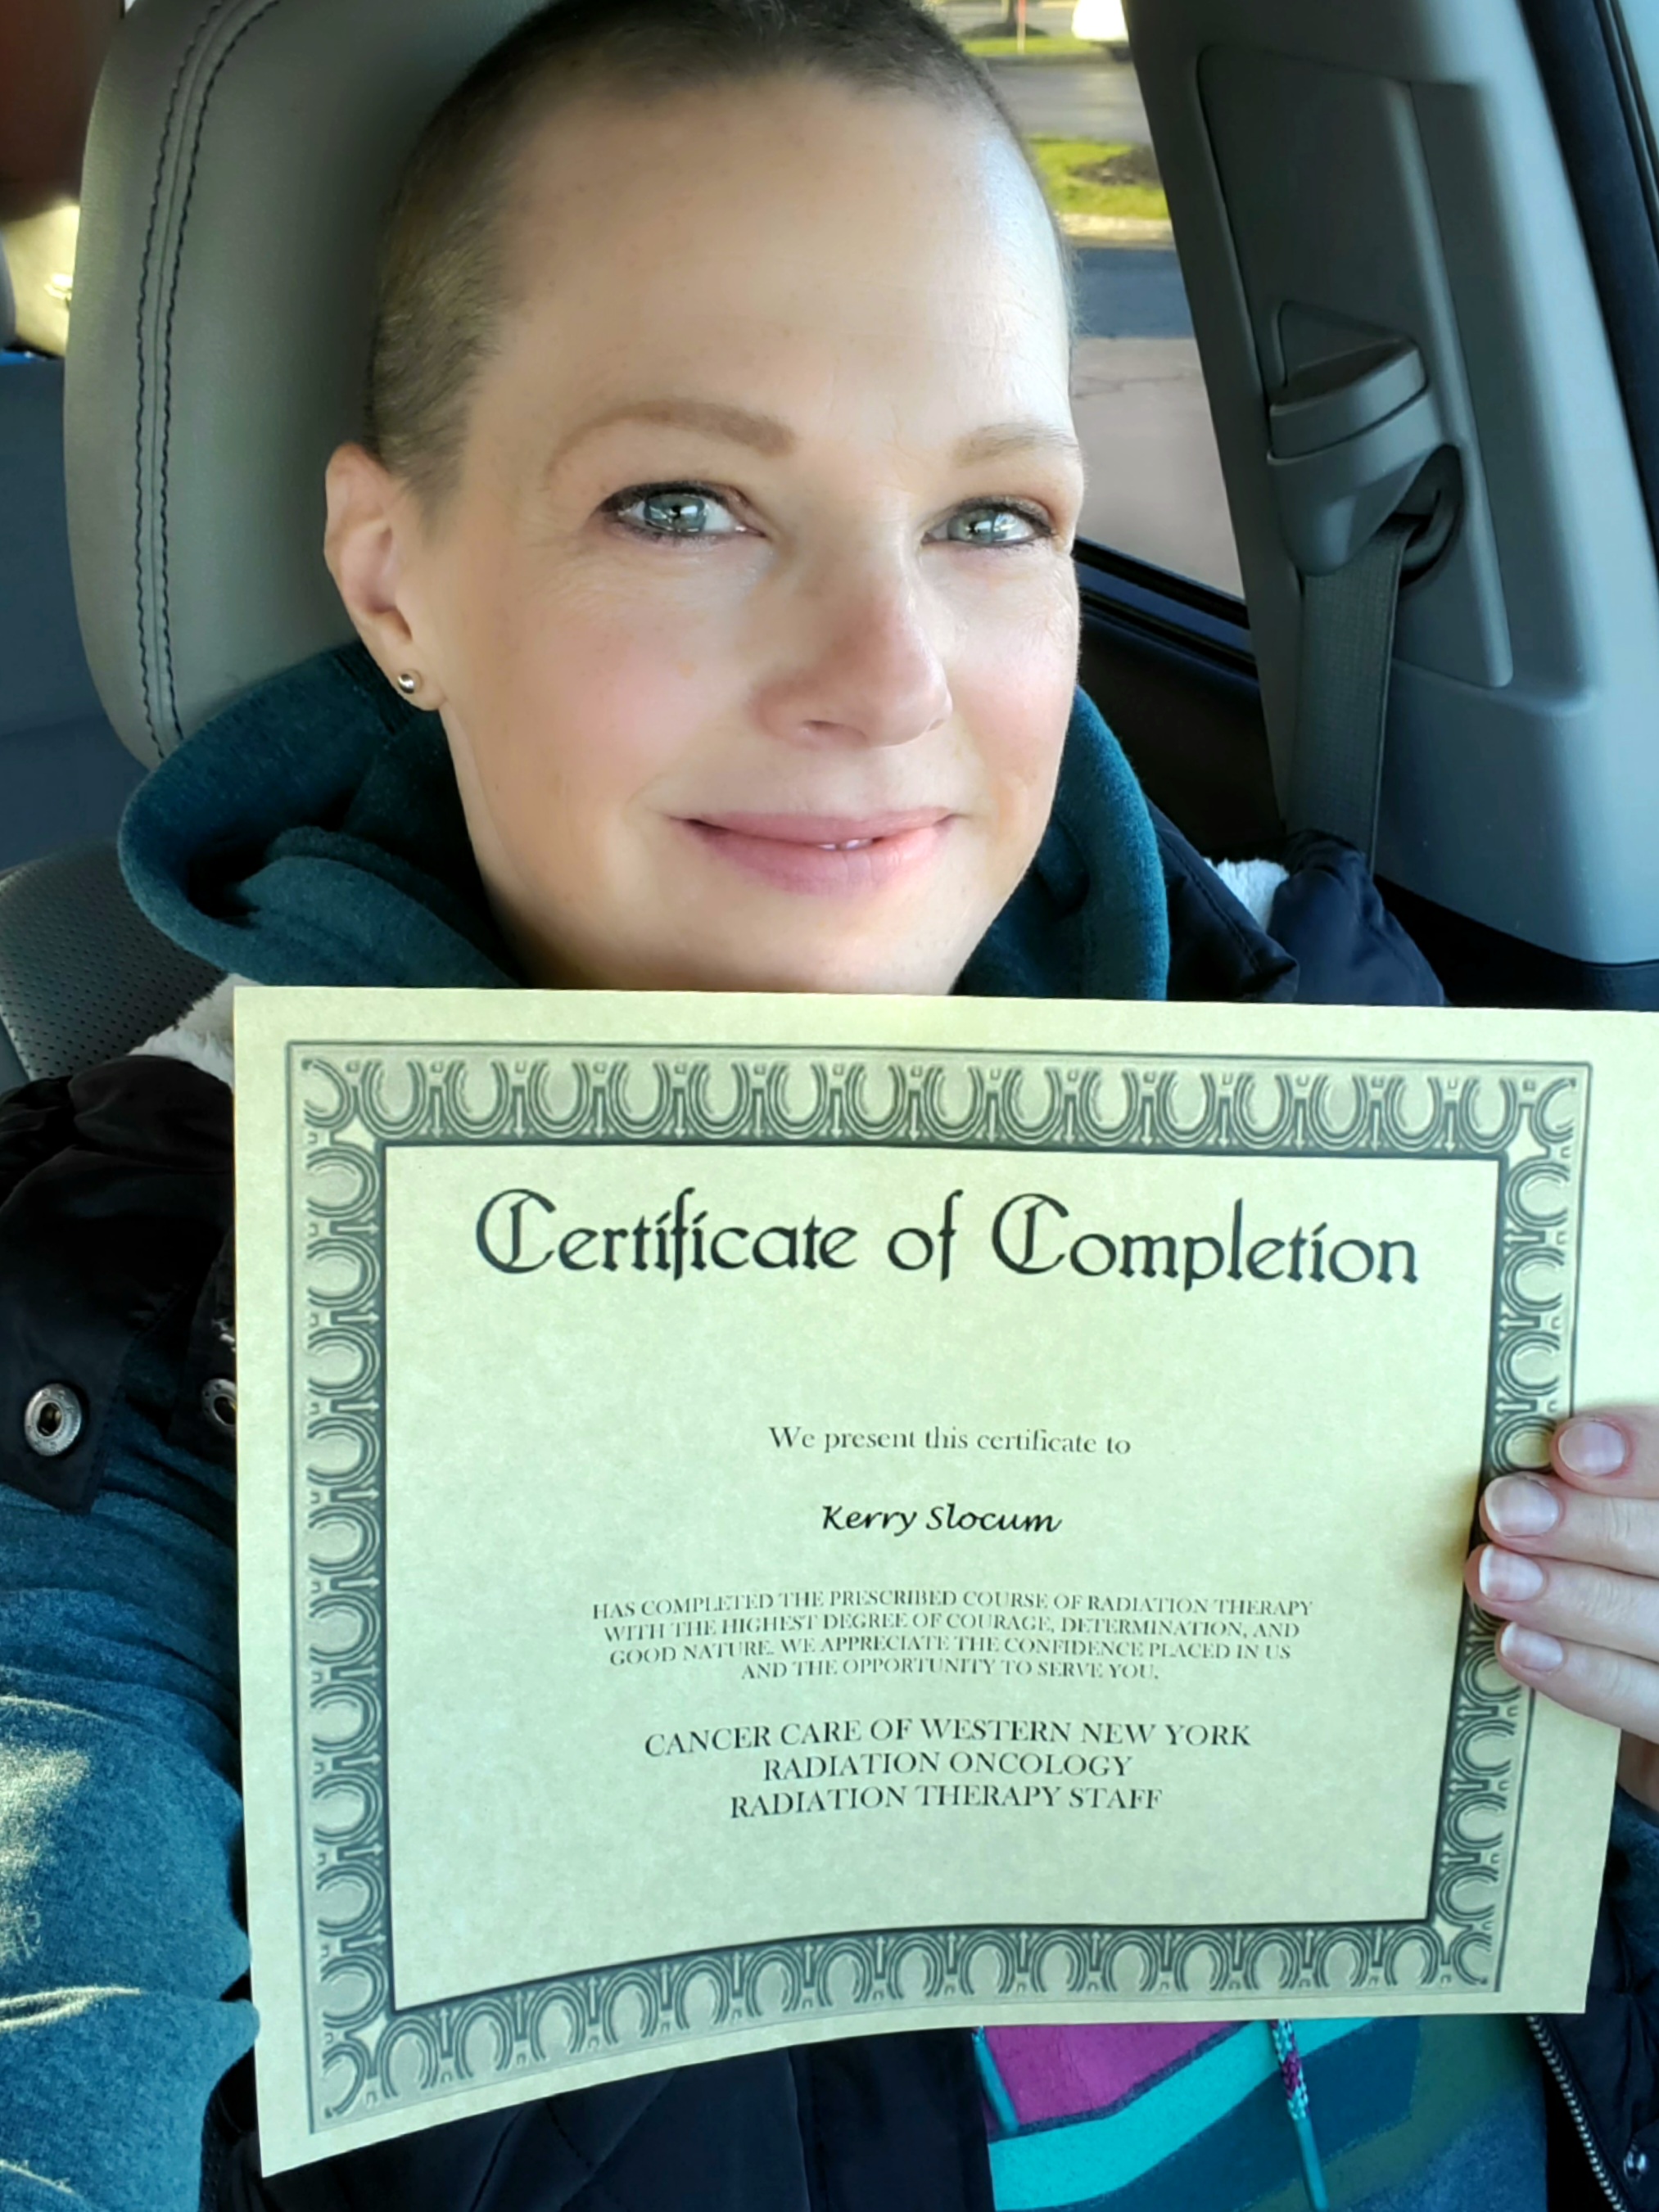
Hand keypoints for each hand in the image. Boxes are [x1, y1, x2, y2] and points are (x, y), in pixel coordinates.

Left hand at [1465, 1408, 1658, 1813]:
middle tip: (1503, 1513)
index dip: (1642, 1455)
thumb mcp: (1592, 1528)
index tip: (1569, 1448)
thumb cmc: (1603, 1575)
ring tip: (1493, 1576)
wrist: (1636, 1683)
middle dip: (1589, 1527)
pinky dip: (1584, 1675)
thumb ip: (1579, 1493)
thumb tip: (1513, 1470)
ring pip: (1658, 1622)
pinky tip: (1518, 1646)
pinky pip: (1649, 1702)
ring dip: (1572, 1598)